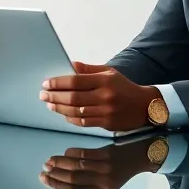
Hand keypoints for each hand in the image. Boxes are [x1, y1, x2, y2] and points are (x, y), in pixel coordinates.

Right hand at [39, 142, 157, 188]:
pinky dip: (72, 152)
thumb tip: (63, 177)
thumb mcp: (109, 181)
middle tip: (44, 170)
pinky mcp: (107, 154)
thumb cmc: (122, 168)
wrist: (143, 155)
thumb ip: (90, 181)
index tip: (45, 180)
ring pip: (77, 166)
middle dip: (55, 175)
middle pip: (74, 180)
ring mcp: (106, 168)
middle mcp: (105, 181)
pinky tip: (65, 152)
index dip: (58, 187)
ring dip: (60, 163)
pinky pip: (84, 153)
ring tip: (50, 161)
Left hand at [40, 62, 158, 131]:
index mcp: (105, 80)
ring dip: (59, 108)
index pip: (75, 80)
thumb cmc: (124, 87)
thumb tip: (69, 65)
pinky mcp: (106, 123)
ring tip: (49, 104)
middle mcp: (105, 96)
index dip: (58, 82)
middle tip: (43, 95)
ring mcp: (106, 111)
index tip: (46, 83)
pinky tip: (63, 114)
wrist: (145, 106)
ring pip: (75, 111)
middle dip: (54, 96)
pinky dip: (70, 118)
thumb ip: (88, 70)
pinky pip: (83, 122)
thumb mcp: (109, 73)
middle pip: (73, 97)